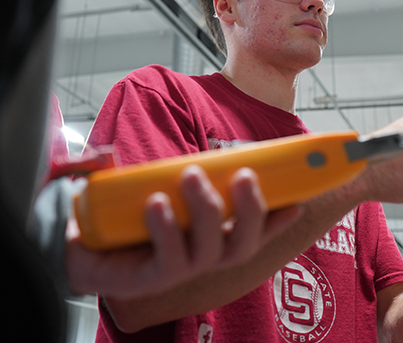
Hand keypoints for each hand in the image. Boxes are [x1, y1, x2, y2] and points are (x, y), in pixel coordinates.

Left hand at [65, 166, 301, 297]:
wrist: (79, 252)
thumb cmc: (118, 222)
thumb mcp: (139, 189)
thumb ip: (141, 167)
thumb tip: (123, 146)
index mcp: (210, 238)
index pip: (254, 232)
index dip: (278, 219)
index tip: (298, 199)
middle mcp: (201, 258)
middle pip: (242, 244)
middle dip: (251, 210)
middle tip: (245, 175)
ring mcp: (179, 271)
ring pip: (211, 249)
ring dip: (207, 211)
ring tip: (191, 175)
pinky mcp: (151, 280)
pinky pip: (169, 258)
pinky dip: (166, 229)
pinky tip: (156, 203)